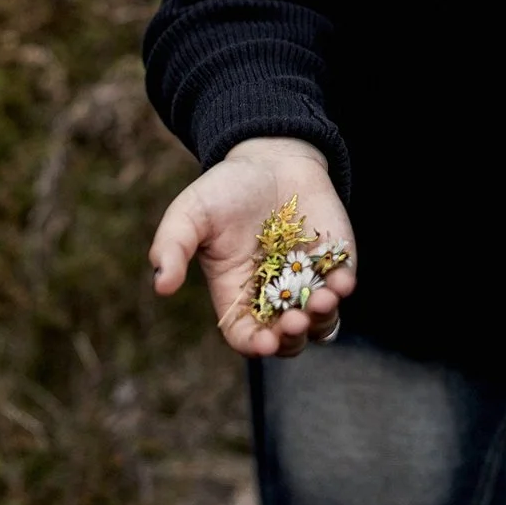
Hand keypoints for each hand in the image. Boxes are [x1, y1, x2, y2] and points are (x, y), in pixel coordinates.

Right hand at [148, 137, 354, 357]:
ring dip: (324, 318)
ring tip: (323, 299)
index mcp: (235, 293)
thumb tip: (161, 286)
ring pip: (321, 320)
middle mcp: (273, 294)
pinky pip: (343, 285)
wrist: (270, 159)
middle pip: (287, 337)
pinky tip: (341, 279)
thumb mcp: (190, 214)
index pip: (245, 334)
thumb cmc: (224, 190)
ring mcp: (307, 279)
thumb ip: (172, 247)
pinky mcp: (334, 260)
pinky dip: (344, 287)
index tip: (265, 343)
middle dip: (293, 337)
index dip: (255, 345)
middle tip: (295, 321)